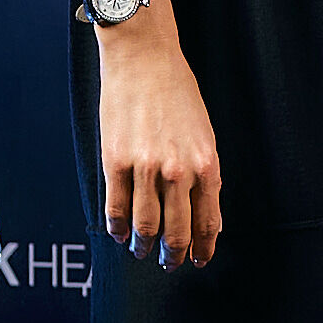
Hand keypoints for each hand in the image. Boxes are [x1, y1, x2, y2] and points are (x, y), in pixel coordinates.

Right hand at [94, 0, 221, 265]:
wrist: (144, 58)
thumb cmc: (177, 93)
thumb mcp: (205, 134)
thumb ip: (205, 175)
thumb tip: (204, 216)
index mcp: (206, 164)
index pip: (207, 221)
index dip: (202, 247)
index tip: (199, 259)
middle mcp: (178, 170)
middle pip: (176, 231)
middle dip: (174, 255)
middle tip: (170, 264)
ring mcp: (145, 167)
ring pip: (144, 225)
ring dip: (144, 246)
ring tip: (142, 251)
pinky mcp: (115, 160)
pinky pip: (116, 207)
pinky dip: (118, 228)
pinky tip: (120, 233)